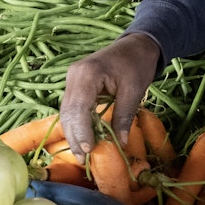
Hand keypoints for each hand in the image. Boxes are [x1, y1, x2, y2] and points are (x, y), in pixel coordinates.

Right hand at [60, 33, 161, 159]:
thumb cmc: (137, 63)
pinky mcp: (75, 84)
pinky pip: (72, 107)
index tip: (88, 151)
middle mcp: (73, 75)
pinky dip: (77, 124)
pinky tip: (84, 139)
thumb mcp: (134, 90)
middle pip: (68, 112)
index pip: (78, 108)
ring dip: (74, 133)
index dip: (81, 132)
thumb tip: (120, 143)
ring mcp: (72, 79)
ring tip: (82, 155)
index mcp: (87, 74)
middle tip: (83, 160)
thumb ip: (124, 115)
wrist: (136, 45)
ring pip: (66, 112)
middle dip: (75, 137)